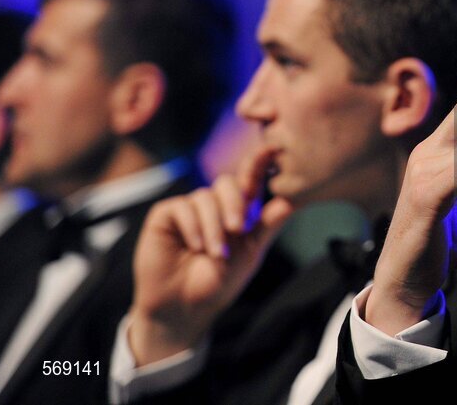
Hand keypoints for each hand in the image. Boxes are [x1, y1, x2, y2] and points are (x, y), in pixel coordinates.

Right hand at [127, 147, 294, 364]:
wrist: (186, 307)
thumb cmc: (219, 280)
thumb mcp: (251, 252)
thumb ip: (268, 226)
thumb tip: (291, 202)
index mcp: (237, 209)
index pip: (249, 180)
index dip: (258, 163)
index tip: (270, 149)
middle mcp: (214, 204)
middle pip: (227, 183)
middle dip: (235, 203)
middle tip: (238, 229)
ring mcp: (189, 208)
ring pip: (205, 197)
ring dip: (213, 226)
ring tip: (215, 253)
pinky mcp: (165, 216)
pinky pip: (181, 207)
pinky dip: (192, 226)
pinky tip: (195, 246)